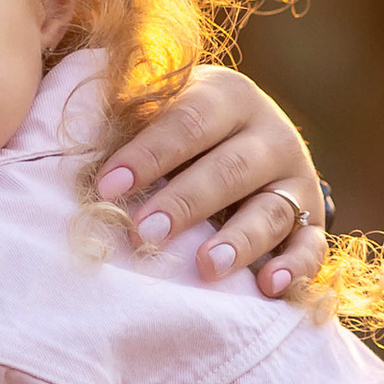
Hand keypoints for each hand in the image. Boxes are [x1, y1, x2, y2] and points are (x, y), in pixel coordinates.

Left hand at [90, 66, 327, 298]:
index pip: (189, 121)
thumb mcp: (161, 108)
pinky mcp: (312, 221)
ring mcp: (296, 180)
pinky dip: (294, 267)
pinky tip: (269, 286)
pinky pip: (312, 247)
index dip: (148, 154)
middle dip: (186, 202)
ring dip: (239, 240)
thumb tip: (71, 132)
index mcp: (228, 96)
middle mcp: (270, 135)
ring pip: (271, 211)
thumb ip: (127, 115)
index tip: (108, 186)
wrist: (250, 140)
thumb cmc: (182, 129)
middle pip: (230, 169)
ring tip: (207, 266)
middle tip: (146, 232)